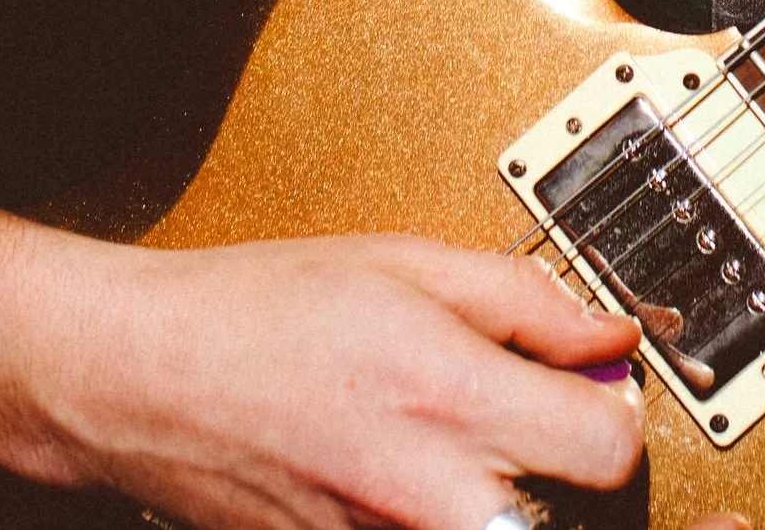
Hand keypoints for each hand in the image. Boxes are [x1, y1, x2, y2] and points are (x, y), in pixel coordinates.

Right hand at [0, 191, 658, 529]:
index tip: (601, 381)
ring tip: (511, 461)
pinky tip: (451, 484)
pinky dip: (465, 520)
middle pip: (575, 528)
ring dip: (526, 509)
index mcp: (448, 397)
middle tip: (572, 435)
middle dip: (585, 480)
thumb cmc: (260, 310)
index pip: (607, 447)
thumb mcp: (404, 262)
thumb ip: (522, 299)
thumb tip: (610, 333)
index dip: (619, 410)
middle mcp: (428, 493)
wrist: (145, 380)